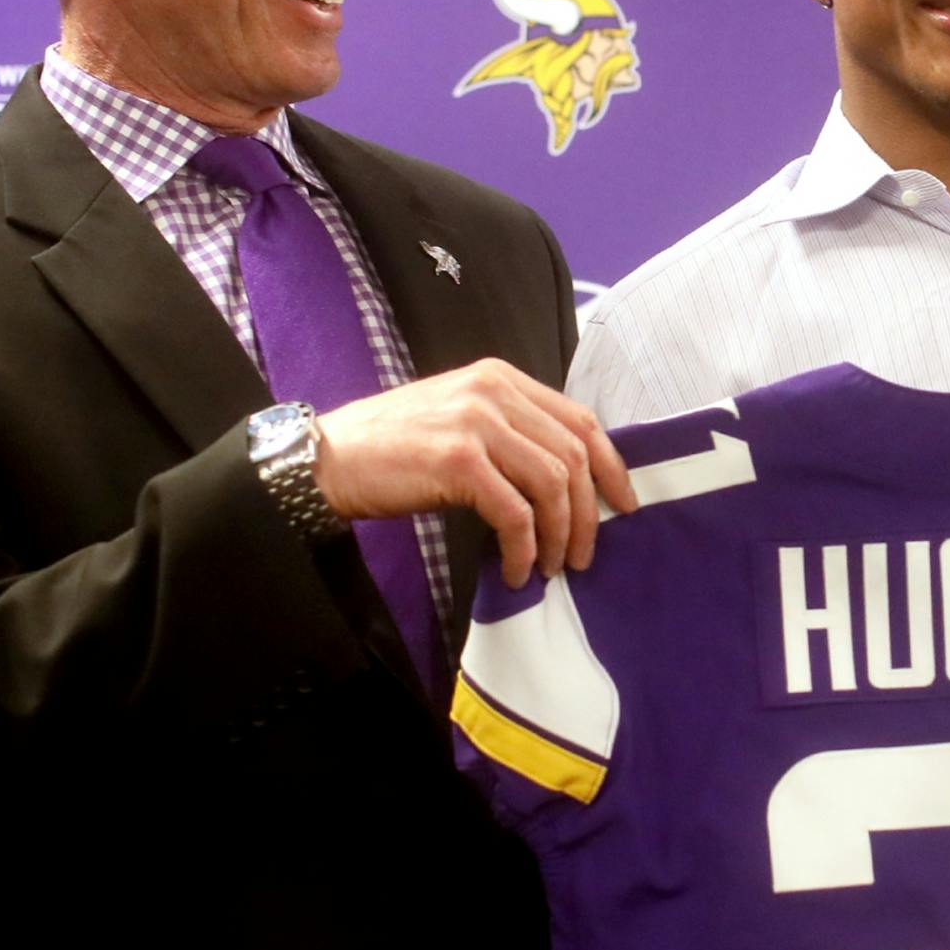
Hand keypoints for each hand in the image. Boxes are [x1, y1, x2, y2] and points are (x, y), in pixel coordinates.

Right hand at [311, 359, 636, 584]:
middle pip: (573, 455)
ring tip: (548, 569)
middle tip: (583, 556)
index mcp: (501, 378)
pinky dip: (524, 549)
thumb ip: (511, 434)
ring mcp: (476, 422)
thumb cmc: (393, 449)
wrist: (327, 460)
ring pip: (552, 484)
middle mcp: (493, 390)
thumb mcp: (460, 421)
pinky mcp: (457, 460)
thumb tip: (567, 483)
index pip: (581, 420)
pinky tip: (517, 571)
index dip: (611, 467)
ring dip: (559, 536)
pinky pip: (516, 513)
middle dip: (588, 514)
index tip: (622, 505)